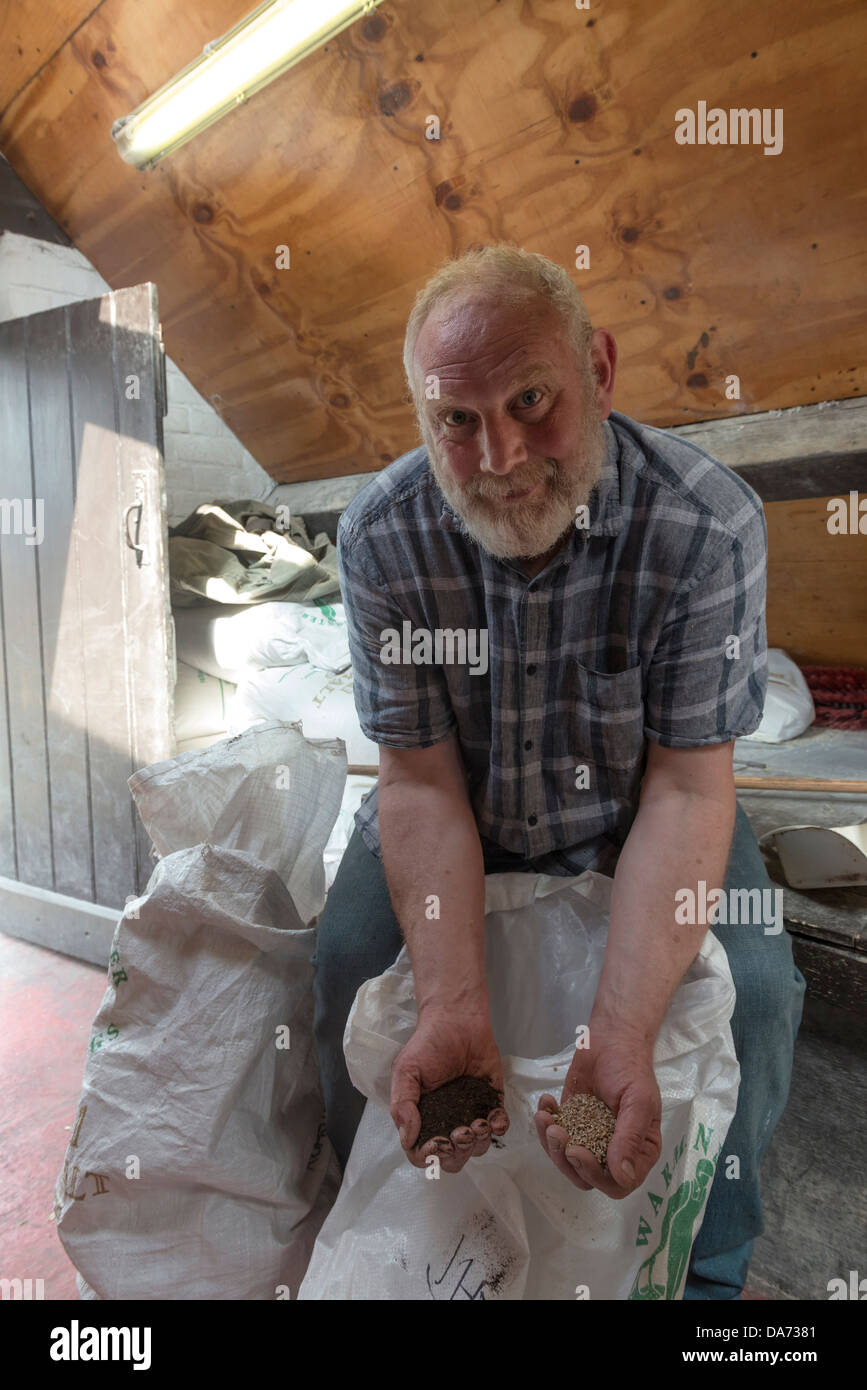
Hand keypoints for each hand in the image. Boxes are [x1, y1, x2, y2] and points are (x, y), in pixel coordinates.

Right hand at [390, 1007, 508, 1172]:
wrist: (458, 1020)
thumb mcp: (406, 1071)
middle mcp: (446, 1122)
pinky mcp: (492, 1103)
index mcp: (423, 1119)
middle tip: (462, 1131)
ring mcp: (471, 1114)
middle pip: (453, 1159)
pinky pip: (499, 1128)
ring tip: (478, 1121)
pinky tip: (494, 1116)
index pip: (424, 1154)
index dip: (431, 1156)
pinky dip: (499, 1128)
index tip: (439, 1142)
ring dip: (479, 1142)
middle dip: (458, 1153)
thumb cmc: (428, 1044)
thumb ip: (402, 1105)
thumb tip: (409, 1138)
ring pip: (477, 1148)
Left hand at [534, 1032, 660, 1198]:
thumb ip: (630, 1137)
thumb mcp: (637, 1100)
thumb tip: (622, 1176)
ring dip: (550, 1143)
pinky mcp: (571, 1124)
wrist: (611, 1040)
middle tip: (555, 1130)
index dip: (595, 1175)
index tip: (576, 1150)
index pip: (618, 1184)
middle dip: (565, 1159)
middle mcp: (614, 1152)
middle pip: (587, 1178)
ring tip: (544, 1116)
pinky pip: (554, 1138)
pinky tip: (547, 1102)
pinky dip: (544, 1124)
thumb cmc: (630, 1069)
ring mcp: (590, 1139)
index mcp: (639, 1152)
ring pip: (566, 1161)